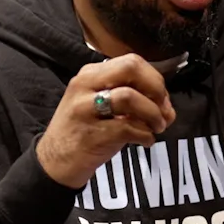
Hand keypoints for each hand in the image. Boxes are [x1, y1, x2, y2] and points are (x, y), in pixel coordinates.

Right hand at [36, 56, 176, 187]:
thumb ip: (133, 99)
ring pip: (130, 97)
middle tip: (162, 109)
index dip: (154, 79)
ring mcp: (85, 109)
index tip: (161, 99)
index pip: (131, 61)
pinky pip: (127, 127)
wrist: (55, 161)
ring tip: (157, 127)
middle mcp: (85, 85)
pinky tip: (145, 141)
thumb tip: (168, 108)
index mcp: (90, 74)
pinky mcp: (91, 134)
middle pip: (131, 69)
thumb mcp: (101, 105)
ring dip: (153, 114)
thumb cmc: (85, 130)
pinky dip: (145, 135)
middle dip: (156, 89)